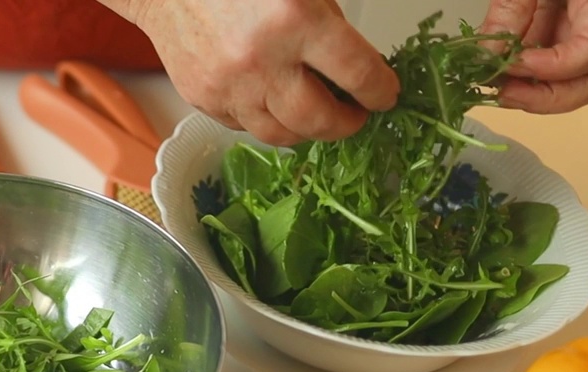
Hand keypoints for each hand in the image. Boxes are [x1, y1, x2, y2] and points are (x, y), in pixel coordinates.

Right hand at [99, 0, 398, 145]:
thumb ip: (328, 24)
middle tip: (355, 114)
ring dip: (305, 129)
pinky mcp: (203, 98)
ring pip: (280, 134)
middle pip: (319, 120)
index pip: (358, 73)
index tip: (385, 95)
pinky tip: (272, 101)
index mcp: (295, 20)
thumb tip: (355, 66)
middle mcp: (261, 60)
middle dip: (346, 123)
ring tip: (316, 115)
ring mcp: (228, 86)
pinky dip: (264, 119)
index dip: (380, 91)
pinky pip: (244, 126)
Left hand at [480, 0, 587, 112]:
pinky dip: (528, 78)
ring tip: (499, 87)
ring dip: (537, 94)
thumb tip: (487, 54)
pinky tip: (500, 72)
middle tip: (502, 92)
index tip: (511, 65)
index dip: (551, 69)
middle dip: (546, 98)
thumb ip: (512, 6)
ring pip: (579, 82)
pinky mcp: (570, 30)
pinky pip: (557, 67)